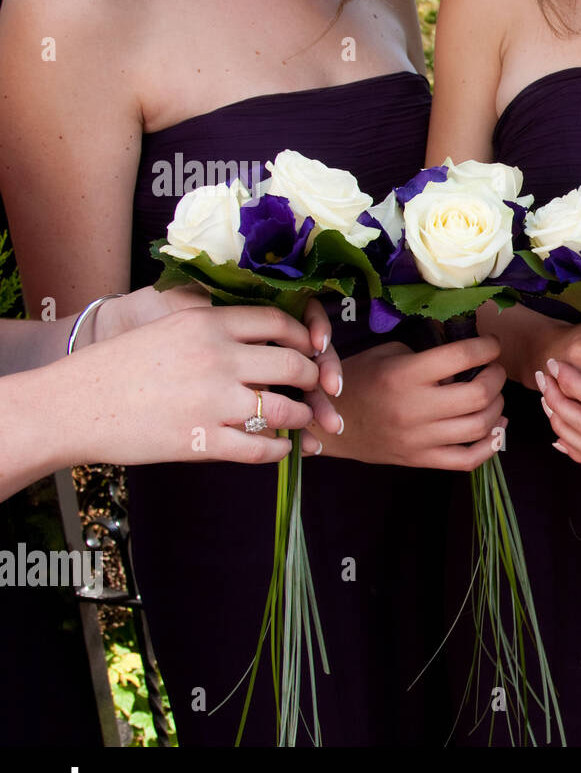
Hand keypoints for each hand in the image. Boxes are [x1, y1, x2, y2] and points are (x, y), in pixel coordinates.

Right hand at [57, 305, 329, 464]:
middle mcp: (217, 358)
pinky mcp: (202, 441)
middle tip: (317, 388)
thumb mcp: (167, 329)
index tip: (311, 349)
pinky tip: (280, 449)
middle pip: (293, 364)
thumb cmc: (117, 366)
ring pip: (286, 409)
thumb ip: (213, 330)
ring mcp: (212, 401)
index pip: (278, 321)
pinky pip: (262, 449)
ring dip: (302, 418)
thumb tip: (260, 338)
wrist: (72, 405)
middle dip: (313, 379)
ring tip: (302, 421)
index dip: (304, 337)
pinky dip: (279, 450)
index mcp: (207, 324)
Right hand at [320, 336, 506, 470]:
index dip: (488, 346)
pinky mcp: (421, 461)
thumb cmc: (359, 380)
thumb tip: (467, 358)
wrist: (329, 424)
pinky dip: (491, 445)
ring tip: (494, 395)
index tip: (492, 344)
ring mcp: (419, 439)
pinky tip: (496, 428)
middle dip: (497, 377)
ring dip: (498, 408)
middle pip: (479, 394)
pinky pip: (468, 460)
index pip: (462, 356)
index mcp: (405, 374)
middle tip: (494, 369)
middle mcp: (414, 408)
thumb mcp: (387, 354)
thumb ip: (427, 355)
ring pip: (480, 427)